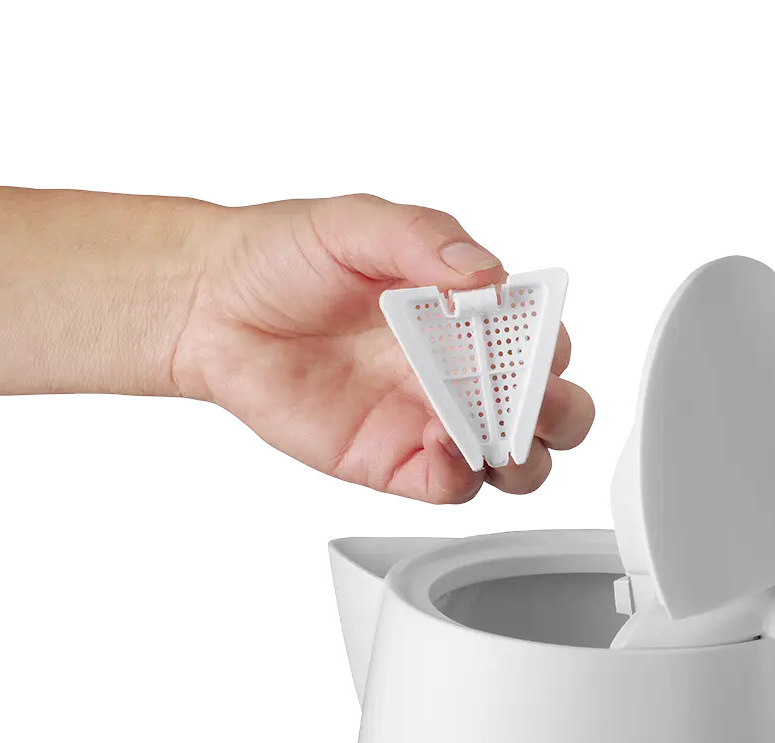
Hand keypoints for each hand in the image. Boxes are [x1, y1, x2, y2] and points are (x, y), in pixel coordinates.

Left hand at [173, 194, 591, 503]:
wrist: (212, 308)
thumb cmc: (285, 258)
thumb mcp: (355, 225)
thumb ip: (422, 238)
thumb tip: (484, 273)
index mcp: (467, 314)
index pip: (545, 340)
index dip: (556, 348)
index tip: (538, 344)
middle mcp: (461, 372)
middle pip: (551, 412)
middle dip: (562, 412)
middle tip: (534, 401)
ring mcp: (432, 420)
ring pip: (517, 462)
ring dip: (523, 455)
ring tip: (494, 434)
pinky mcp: (395, 461)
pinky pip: (452, 486)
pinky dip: (463, 476)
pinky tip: (443, 446)